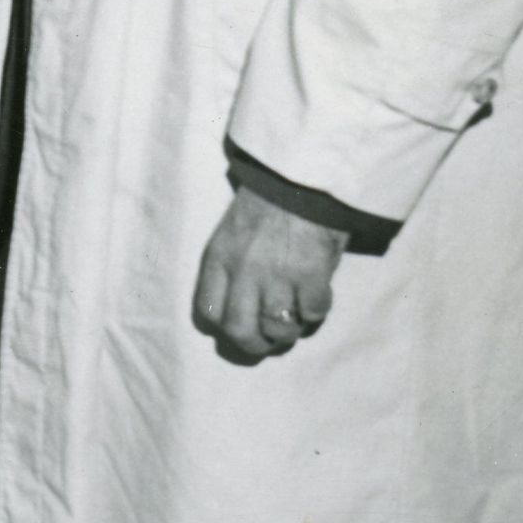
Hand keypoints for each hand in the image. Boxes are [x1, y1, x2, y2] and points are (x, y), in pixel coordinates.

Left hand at [193, 187, 348, 361]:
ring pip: (278, 329)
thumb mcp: (231, 233)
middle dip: (255, 345)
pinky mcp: (312, 275)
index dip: (223, 326)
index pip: (207, 312)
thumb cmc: (266, 204)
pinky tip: (315, 298)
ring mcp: (278, 275)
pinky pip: (313, 314)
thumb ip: (231, 269)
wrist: (300, 178)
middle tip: (268, 341)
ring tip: (294, 319)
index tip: (238, 324)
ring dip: (288, 332)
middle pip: (240, 331)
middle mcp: (243, 271)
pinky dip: (315, 313)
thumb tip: (242, 309)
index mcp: (219, 258)